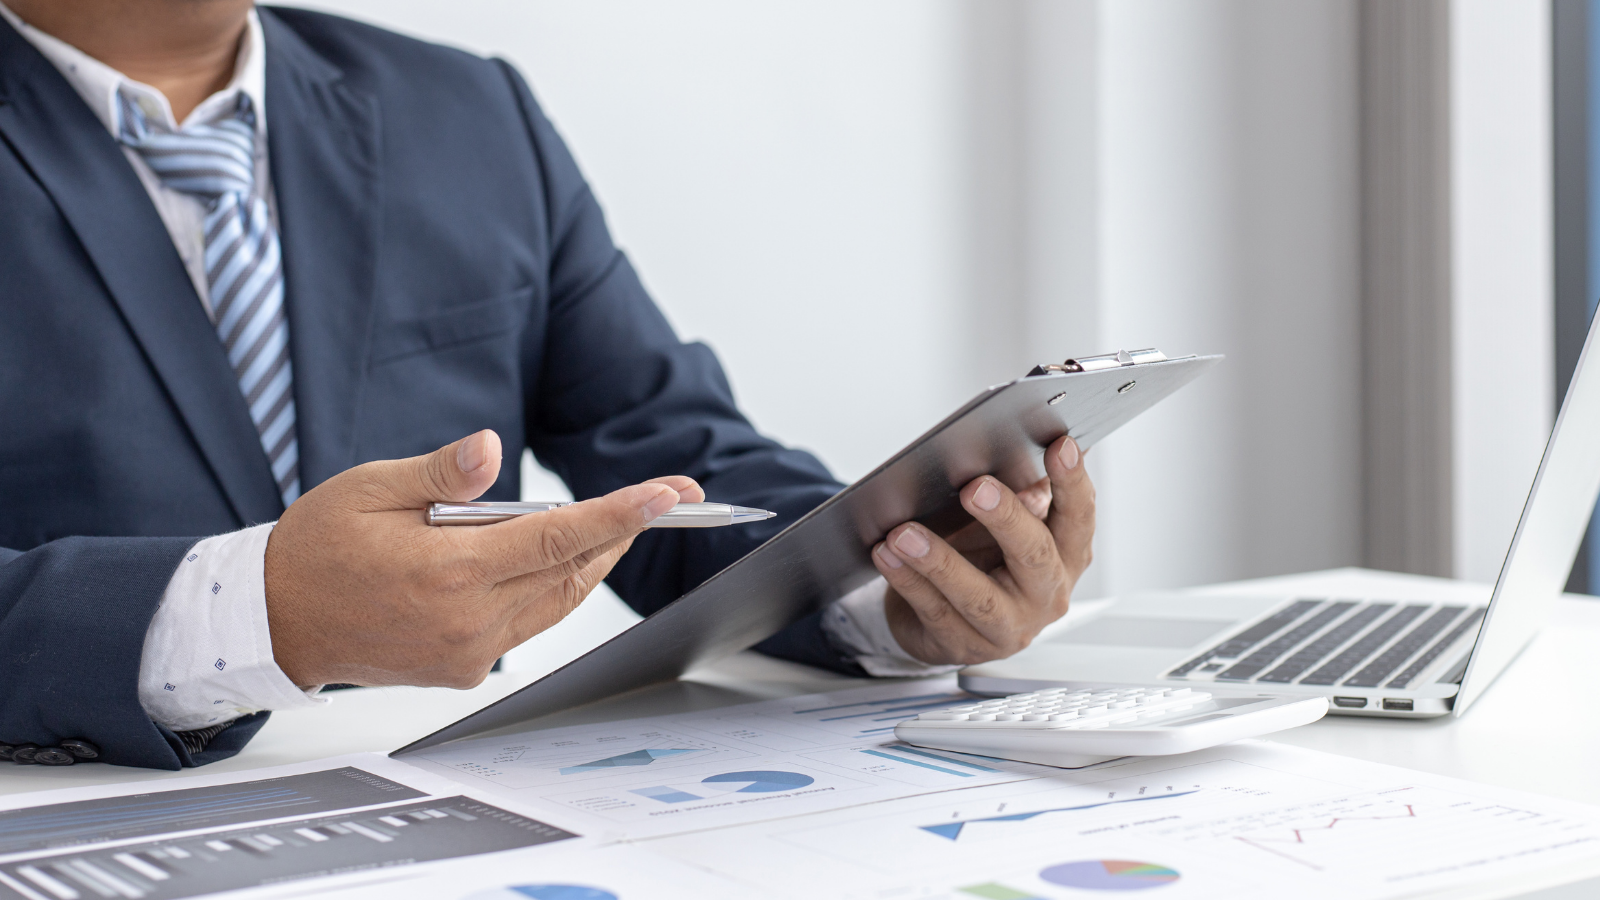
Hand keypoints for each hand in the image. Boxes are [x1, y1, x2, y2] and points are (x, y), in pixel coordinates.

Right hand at [263, 430, 703, 688]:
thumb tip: (491, 449)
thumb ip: (442, 472)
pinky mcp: (464, 669)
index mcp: (448, 573)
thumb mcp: (372, 488)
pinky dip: (552, 586)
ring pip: (557, 600)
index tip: (667, 495)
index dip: (620, 514)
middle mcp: (468, 621)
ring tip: (629, 518)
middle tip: (669, 496)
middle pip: (571, 570)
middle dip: (624, 530)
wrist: (275, 622)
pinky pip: (529, 623)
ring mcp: (469, 653)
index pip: (556, 538)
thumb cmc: (318, 547)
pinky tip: (561, 555)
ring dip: (594, 559)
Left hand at [872, 435, 1092, 664]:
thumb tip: (1023, 461)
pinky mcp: (963, 646)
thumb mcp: (1008, 526)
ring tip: (904, 532)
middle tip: (976, 487)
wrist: (951, 623)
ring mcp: (1008, 627)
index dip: (1073, 482)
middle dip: (1005, 518)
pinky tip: (887, 554)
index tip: (1059, 445)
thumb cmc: (985, 561)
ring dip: (939, 561)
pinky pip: (934, 611)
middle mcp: (1046, 595)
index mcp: (1067, 556)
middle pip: (1035, 554)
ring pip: (978, 595)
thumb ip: (1022, 494)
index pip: (1079, 516)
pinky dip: (907, 580)